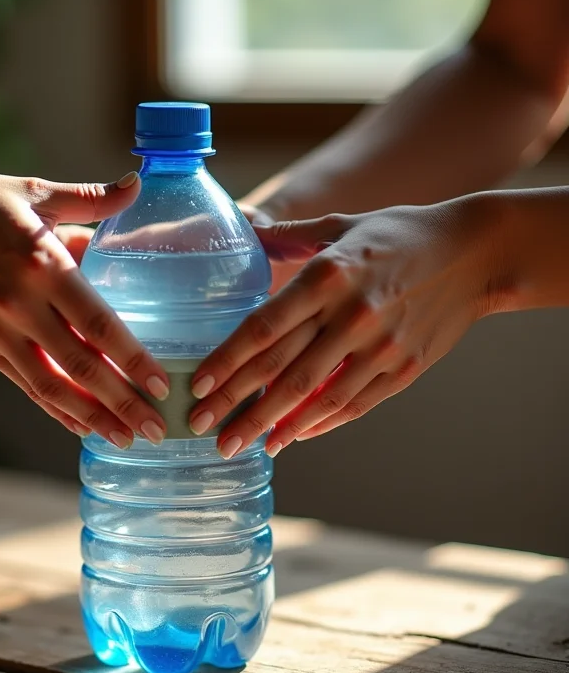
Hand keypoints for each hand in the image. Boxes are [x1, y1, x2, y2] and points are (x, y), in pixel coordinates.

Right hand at [0, 169, 169, 446]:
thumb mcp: (31, 191)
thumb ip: (89, 198)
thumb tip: (137, 184)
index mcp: (42, 264)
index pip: (98, 323)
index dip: (132, 358)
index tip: (161, 384)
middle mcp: (21, 305)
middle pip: (81, 366)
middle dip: (123, 403)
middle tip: (156, 429)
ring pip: (52, 387)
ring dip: (92, 418)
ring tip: (126, 440)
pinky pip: (25, 385)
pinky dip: (56, 410)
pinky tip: (82, 427)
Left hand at [189, 198, 495, 456]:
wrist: (474, 253)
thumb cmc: (398, 236)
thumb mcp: (342, 226)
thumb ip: (290, 235)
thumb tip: (245, 228)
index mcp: (328, 275)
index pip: (264, 327)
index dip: (228, 361)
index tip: (198, 386)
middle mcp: (351, 315)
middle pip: (282, 371)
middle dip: (238, 405)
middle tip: (202, 429)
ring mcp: (381, 346)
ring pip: (316, 397)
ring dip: (274, 426)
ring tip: (243, 446)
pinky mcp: (405, 368)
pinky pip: (355, 404)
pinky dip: (321, 423)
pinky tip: (293, 435)